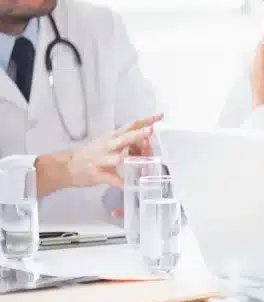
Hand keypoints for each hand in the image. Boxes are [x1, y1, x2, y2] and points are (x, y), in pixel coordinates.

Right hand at [35, 115, 162, 195]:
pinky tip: (129, 185)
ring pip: (117, 158)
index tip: (159, 116)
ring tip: (142, 160)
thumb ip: (125, 143)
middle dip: (137, 135)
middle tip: (150, 131)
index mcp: (112, 138)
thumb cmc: (90, 154)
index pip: (131, 126)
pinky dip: (121, 183)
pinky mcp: (97, 174)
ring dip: (129, 159)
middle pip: (125, 138)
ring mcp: (102, 160)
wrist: (66, 166)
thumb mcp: (107, 144)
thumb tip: (145, 143)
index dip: (145, 121)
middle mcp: (108, 146)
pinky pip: (111, 179)